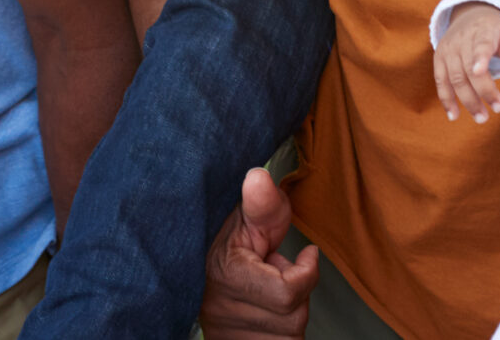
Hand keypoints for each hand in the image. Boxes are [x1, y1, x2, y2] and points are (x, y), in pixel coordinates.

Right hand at [199, 167, 317, 338]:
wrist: (191, 279)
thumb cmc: (230, 249)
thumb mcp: (244, 221)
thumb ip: (260, 204)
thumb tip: (258, 176)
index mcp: (224, 274)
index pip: (287, 292)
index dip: (306, 273)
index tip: (307, 254)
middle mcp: (223, 312)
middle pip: (292, 315)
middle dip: (296, 293)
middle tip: (279, 273)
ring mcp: (230, 335)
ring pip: (288, 335)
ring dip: (290, 312)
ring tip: (269, 291)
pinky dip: (282, 332)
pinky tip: (267, 313)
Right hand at [434, 2, 499, 122]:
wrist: (469, 15)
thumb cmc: (496, 30)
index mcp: (483, 31)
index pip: (481, 45)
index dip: (479, 58)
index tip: (479, 71)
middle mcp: (462, 40)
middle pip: (468, 69)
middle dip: (483, 91)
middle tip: (499, 109)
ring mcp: (448, 50)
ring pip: (455, 78)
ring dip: (467, 100)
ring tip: (482, 118)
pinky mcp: (439, 59)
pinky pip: (440, 81)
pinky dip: (446, 99)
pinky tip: (454, 115)